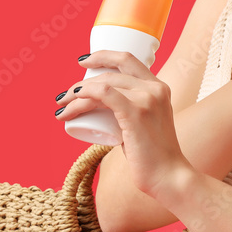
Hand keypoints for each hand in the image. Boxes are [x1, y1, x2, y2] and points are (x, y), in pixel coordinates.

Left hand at [53, 50, 194, 197]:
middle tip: (65, 97)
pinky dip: (83, 96)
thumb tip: (106, 113)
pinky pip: (103, 93)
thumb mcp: (146, 125)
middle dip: (82, 81)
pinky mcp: (136, 112)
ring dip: (76, 93)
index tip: (83, 63)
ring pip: (103, 84)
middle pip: (110, 72)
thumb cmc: (153, 157)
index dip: (102, 55)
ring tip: (62, 108)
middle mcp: (155, 88)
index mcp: (159, 87)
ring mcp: (147, 98)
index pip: (127, 58)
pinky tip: (72, 103)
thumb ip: (133, 114)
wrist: (168, 176)